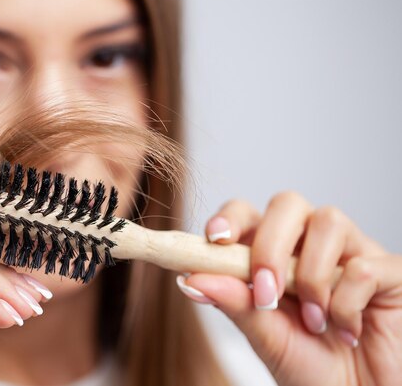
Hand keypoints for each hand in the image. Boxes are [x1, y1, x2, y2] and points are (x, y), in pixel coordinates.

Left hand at [177, 192, 401, 385]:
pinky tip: (347, 330)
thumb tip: (190, 278)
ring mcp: (351, 252)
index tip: (215, 238)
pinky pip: (363, 265)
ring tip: (313, 321)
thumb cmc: (312, 367)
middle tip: (265, 293)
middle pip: (287, 204)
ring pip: (327, 220)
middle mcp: (311, 245)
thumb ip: (233, 303)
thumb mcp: (264, 336)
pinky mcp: (389, 271)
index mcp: (275, 254)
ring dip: (311, 275)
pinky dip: (347, 302)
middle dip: (270, 246)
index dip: (231, 217)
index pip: (249, 215)